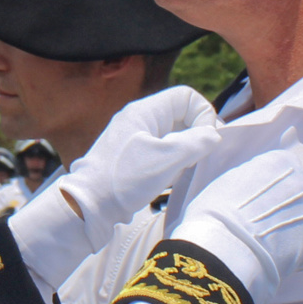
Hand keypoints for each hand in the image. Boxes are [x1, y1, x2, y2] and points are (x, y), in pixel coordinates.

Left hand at [58, 86, 219, 250]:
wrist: (88, 207)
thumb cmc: (125, 179)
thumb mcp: (167, 158)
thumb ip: (196, 142)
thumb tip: (214, 135)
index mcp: (145, 111)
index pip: (187, 96)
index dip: (203, 114)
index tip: (206, 141)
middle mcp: (139, 119)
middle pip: (181, 114)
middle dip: (196, 134)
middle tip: (199, 157)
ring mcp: (134, 138)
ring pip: (173, 135)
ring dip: (185, 151)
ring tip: (181, 170)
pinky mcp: (132, 158)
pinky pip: (162, 151)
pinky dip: (172, 162)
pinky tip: (168, 179)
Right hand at [170, 148, 302, 303]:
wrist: (221, 250)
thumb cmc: (214, 213)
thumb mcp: (227, 182)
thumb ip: (252, 179)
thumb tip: (255, 186)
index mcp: (281, 163)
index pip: (286, 170)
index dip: (272, 187)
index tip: (258, 201)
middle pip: (300, 196)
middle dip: (285, 209)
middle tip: (262, 225)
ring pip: (302, 224)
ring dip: (288, 233)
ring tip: (262, 247)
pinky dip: (290, 258)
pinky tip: (269, 261)